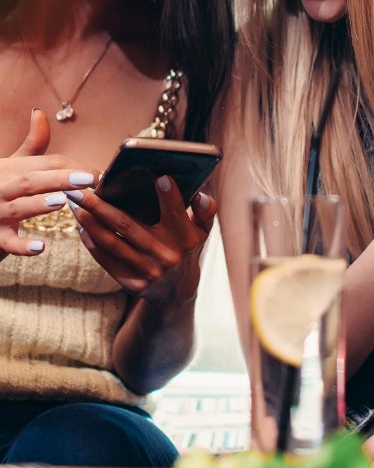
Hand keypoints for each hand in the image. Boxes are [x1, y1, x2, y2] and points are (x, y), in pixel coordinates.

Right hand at [0, 109, 97, 256]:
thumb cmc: (0, 189)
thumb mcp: (12, 165)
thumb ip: (31, 145)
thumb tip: (39, 112)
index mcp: (9, 169)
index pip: (42, 163)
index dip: (70, 166)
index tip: (97, 173)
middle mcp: (2, 187)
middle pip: (30, 180)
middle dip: (59, 178)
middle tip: (87, 178)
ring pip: (18, 208)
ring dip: (39, 204)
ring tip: (62, 200)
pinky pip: (7, 243)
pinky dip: (23, 246)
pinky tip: (41, 247)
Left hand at [67, 176, 215, 304]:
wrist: (177, 291)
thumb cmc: (187, 248)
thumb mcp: (203, 230)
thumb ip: (205, 210)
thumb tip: (200, 196)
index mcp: (186, 238)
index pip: (176, 213)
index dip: (170, 196)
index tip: (159, 176)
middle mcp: (167, 255)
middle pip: (129, 226)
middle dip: (101, 206)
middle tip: (80, 189)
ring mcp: (149, 272)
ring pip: (113, 242)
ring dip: (90, 223)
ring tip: (75, 204)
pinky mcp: (133, 284)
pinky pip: (107, 260)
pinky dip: (92, 243)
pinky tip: (81, 227)